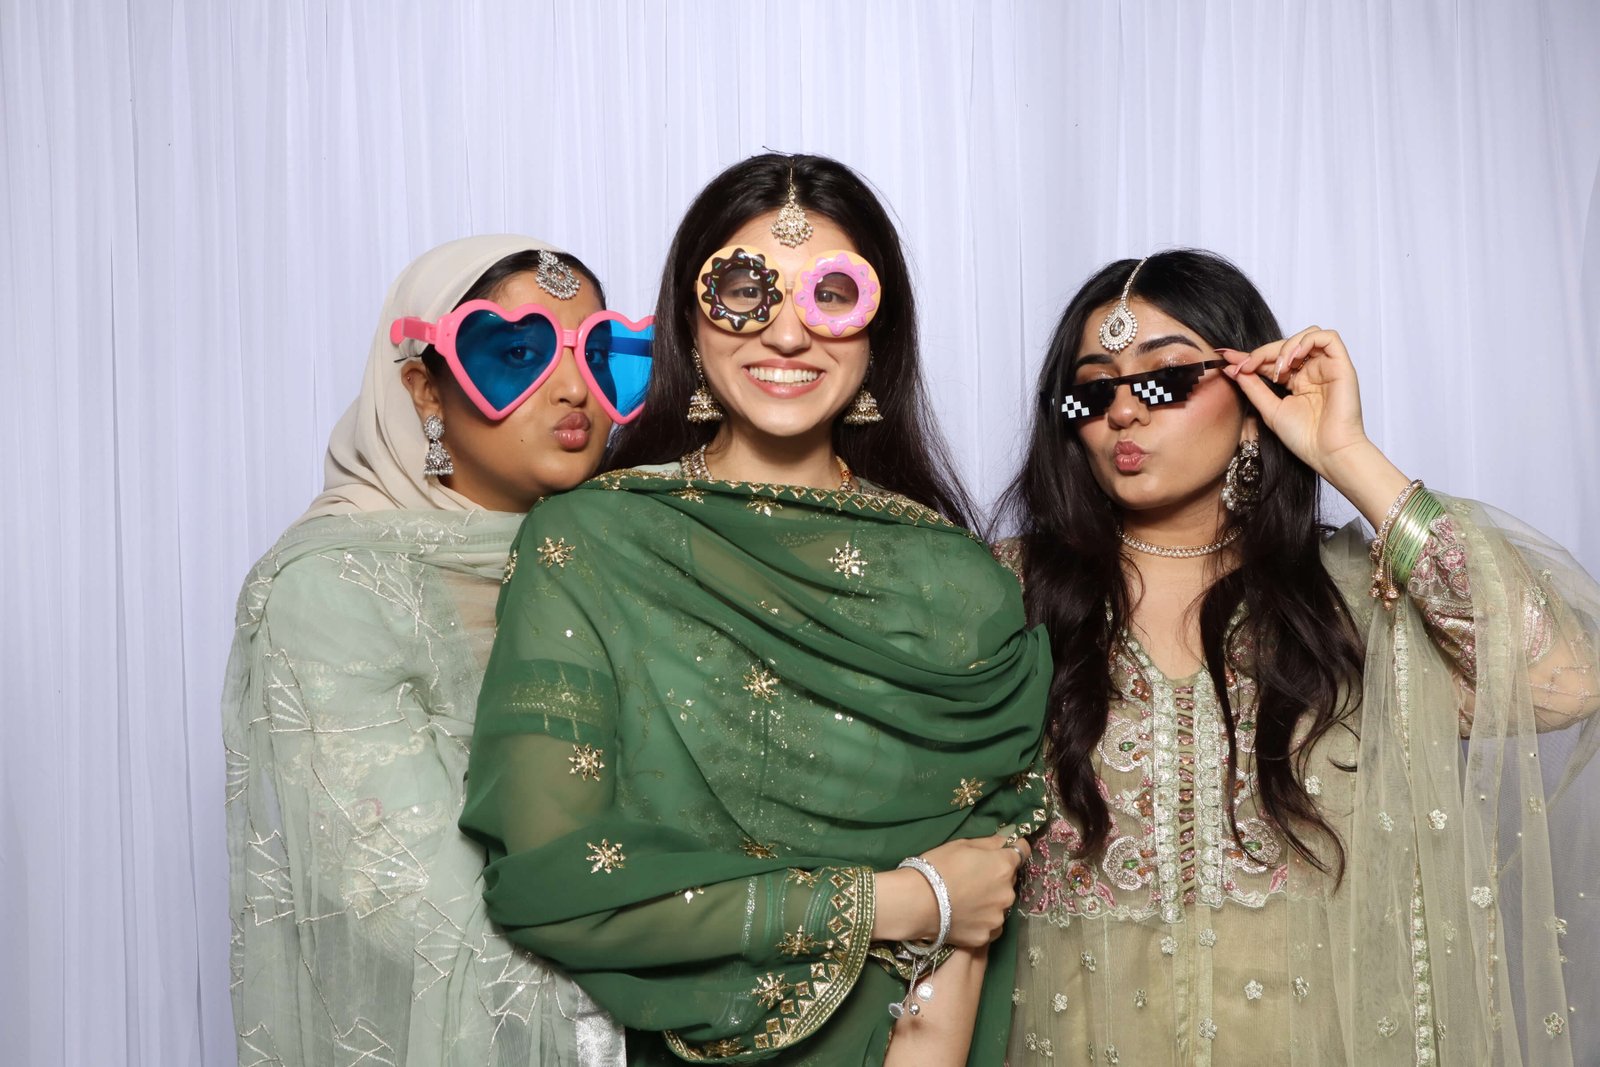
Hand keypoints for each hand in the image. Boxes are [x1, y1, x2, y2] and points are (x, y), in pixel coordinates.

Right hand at [872, 833, 1029, 947]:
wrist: (916, 903)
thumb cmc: (936, 867)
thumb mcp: (961, 845)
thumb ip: (989, 843)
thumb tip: (1006, 840)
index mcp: (1003, 865)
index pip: (1022, 852)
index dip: (1013, 851)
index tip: (1003, 852)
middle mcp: (1008, 892)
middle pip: (1009, 880)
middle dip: (997, 878)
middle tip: (974, 879)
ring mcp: (999, 917)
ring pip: (1001, 905)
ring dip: (991, 901)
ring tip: (966, 901)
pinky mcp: (987, 936)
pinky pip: (990, 925)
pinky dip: (982, 920)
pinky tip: (965, 917)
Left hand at [1219, 327, 1411, 526]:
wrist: (1327, 452)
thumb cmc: (1303, 437)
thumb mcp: (1269, 408)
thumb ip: (1252, 387)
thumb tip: (1231, 368)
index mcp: (1296, 381)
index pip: (1272, 359)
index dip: (1251, 356)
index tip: (1228, 358)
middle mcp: (1312, 371)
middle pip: (1286, 344)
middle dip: (1262, 352)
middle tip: (1246, 365)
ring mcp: (1327, 367)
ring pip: (1307, 335)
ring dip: (1285, 346)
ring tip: (1277, 369)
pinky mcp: (1342, 365)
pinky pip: (1328, 337)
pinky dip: (1307, 341)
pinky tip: (1292, 360)